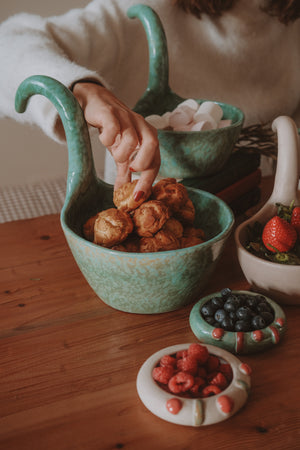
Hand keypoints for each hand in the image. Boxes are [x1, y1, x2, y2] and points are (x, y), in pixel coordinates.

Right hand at [73, 81, 159, 199]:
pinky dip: (108, 139)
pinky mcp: (110, 112)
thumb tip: (125, 195)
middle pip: (153, 145)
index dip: (148, 181)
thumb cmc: (112, 128)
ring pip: (132, 139)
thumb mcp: (120, 152)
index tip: (138, 197)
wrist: (94, 101)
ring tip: (114, 154)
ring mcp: (127, 118)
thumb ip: (125, 172)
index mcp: (148, 137)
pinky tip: (104, 139)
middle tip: (130, 170)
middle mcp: (141, 126)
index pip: (155, 161)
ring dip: (122, 153)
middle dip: (143, 164)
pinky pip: (113, 128)